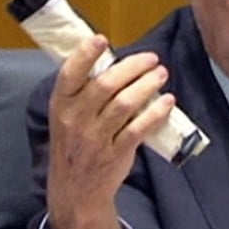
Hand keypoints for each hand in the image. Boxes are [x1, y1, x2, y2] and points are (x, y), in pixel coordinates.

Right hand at [45, 34, 175, 228]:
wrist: (75, 190)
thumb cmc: (75, 144)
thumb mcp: (66, 116)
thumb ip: (84, 92)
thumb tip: (117, 62)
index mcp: (60, 104)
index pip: (70, 74)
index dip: (85, 55)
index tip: (102, 39)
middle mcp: (75, 119)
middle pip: (105, 85)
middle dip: (132, 67)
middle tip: (152, 59)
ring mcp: (95, 137)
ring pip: (124, 104)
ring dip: (147, 85)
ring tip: (162, 74)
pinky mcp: (115, 153)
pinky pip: (138, 128)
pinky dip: (155, 113)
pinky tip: (167, 102)